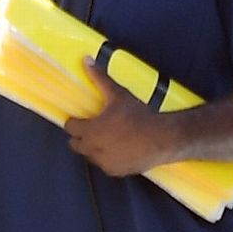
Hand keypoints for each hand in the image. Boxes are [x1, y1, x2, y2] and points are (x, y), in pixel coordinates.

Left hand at [64, 58, 174, 176]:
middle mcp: (93, 149)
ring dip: (94, 149)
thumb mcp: (119, 94)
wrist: (161, 138)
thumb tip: (86, 60)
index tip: (81, 119)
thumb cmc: (139, 116)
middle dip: (81, 137)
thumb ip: (100, 78)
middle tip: (93, 129)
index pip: (70, 128)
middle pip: (76, 145)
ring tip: (108, 139)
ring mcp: (104, 162)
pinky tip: (120, 150)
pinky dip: (109, 158)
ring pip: (90, 156)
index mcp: (89, 130)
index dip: (75, 122)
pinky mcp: (116, 171)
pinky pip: (106, 165)